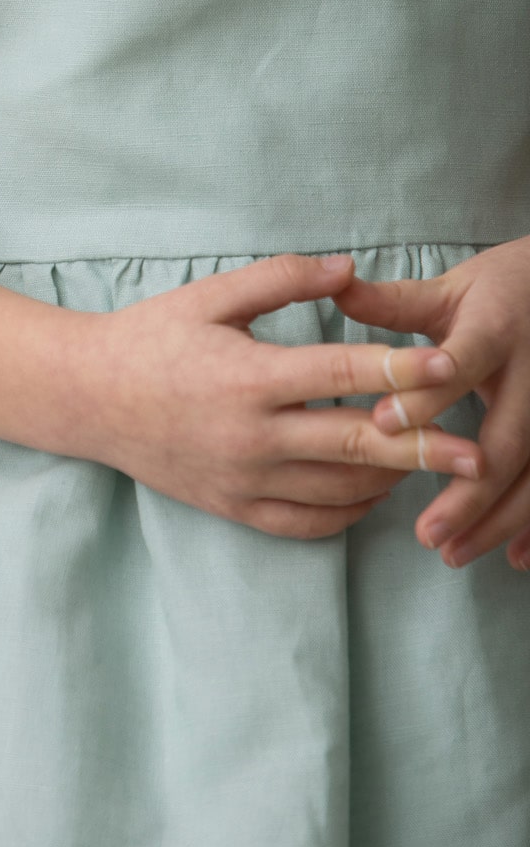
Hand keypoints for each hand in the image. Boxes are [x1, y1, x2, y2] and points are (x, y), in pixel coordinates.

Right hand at [78, 252, 485, 539]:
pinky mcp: (233, 507)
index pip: (341, 376)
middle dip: (421, 447)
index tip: (449, 368)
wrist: (84, 397)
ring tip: (427, 460)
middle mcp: (249, 436)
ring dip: (389, 478)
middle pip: (354, 445)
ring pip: (338, 492)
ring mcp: (242, 479)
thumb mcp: (209, 296)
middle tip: (474, 450)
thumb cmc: (148, 337)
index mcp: (247, 377)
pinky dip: (347, 511)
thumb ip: (281, 280)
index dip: (400, 372)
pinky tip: (370, 489)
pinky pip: (306, 523)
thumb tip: (349, 268)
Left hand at [330, 235, 529, 570]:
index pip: (461, 361)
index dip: (426, 393)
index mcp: (494, 328)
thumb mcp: (450, 289)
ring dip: (498, 518)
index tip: (382, 423)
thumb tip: (334, 287)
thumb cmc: (499, 291)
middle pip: (509, 438)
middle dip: (469, 490)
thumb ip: (393, 303)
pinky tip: (514, 559)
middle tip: (425, 532)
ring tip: (452, 552)